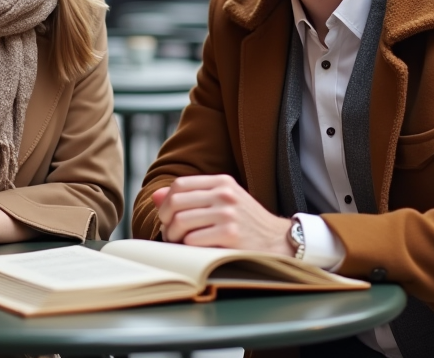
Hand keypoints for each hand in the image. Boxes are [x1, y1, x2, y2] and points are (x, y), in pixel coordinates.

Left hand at [152, 174, 292, 254]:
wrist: (278, 242)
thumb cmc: (246, 223)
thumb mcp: (223, 202)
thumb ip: (192, 197)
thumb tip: (156, 196)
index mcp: (222, 182)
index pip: (180, 184)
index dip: (166, 201)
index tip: (167, 217)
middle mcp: (225, 194)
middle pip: (176, 203)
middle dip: (166, 221)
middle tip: (170, 234)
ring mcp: (228, 214)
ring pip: (180, 222)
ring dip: (174, 237)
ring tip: (179, 244)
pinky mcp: (230, 235)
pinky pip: (192, 240)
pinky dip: (187, 248)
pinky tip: (195, 251)